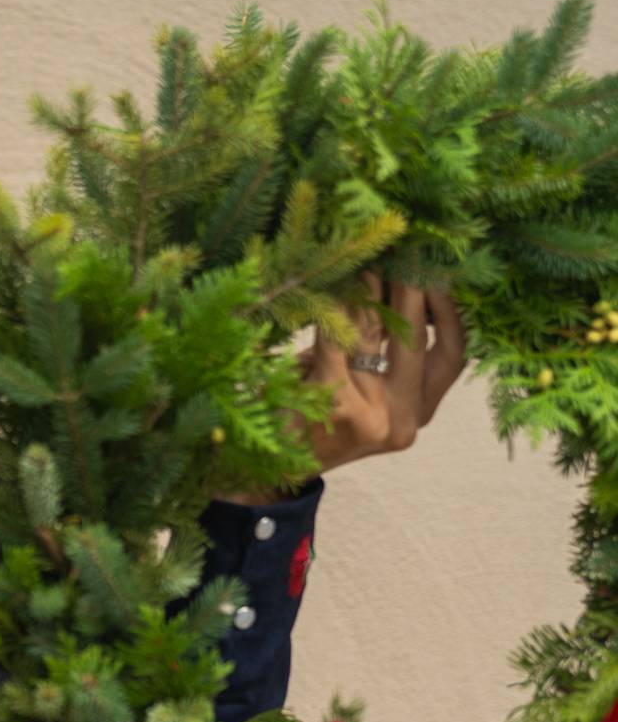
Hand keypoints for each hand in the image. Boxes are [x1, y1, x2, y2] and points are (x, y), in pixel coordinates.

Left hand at [217, 269, 468, 503]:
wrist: (268, 468)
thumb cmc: (313, 418)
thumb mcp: (356, 387)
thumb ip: (377, 348)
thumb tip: (392, 278)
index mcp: (418, 412)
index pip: (453, 356)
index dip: (452, 314)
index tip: (442, 275)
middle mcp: (404, 419)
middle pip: (420, 342)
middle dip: (413, 292)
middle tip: (405, 254)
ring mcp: (375, 416)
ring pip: (374, 338)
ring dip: (368, 294)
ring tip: (364, 260)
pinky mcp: (339, 406)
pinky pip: (336, 344)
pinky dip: (331, 313)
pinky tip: (326, 286)